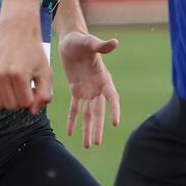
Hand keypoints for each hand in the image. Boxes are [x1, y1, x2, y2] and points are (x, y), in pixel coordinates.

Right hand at [0, 30, 51, 112]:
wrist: (16, 33)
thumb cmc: (34, 54)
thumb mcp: (46, 72)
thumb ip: (44, 95)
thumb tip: (32, 112)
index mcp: (19, 74)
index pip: (25, 103)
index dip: (32, 98)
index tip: (34, 87)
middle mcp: (1, 74)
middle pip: (11, 106)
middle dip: (21, 101)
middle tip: (25, 87)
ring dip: (9, 100)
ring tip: (16, 86)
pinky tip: (6, 84)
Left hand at [59, 31, 120, 148]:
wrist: (70, 40)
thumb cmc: (82, 40)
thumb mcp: (90, 42)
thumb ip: (101, 46)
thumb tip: (115, 43)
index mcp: (104, 78)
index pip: (112, 97)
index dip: (114, 110)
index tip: (115, 123)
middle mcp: (97, 87)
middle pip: (99, 111)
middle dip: (97, 127)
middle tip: (96, 142)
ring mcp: (87, 90)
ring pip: (88, 114)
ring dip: (87, 129)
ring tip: (88, 145)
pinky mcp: (76, 90)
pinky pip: (74, 108)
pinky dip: (73, 120)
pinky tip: (71, 133)